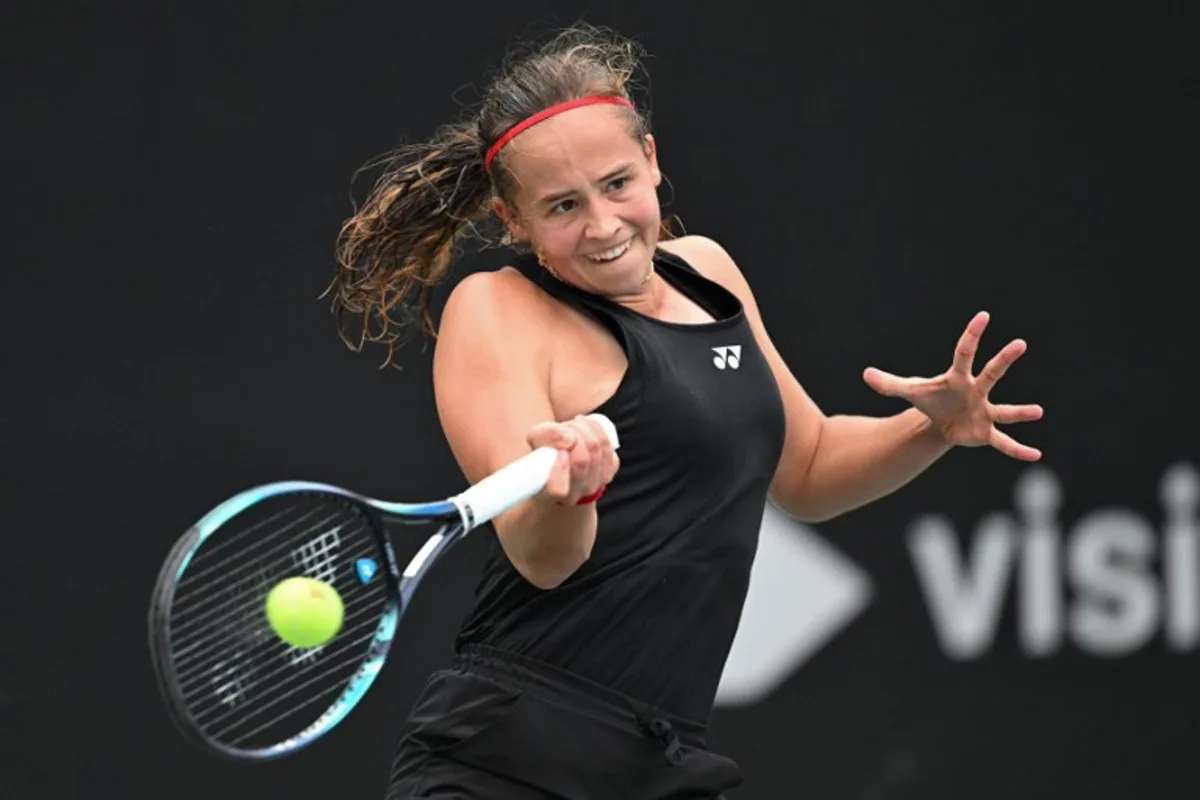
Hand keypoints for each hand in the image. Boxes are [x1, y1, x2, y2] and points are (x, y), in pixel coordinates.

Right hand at [526, 415, 619, 503]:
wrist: (564, 460)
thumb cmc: (546, 451)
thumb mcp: (535, 440)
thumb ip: (544, 435)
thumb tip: (568, 437)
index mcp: (550, 492)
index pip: (556, 489)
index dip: (560, 466)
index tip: (558, 450)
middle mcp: (573, 495)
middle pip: (581, 460)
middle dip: (573, 434)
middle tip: (565, 427)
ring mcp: (593, 486)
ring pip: (596, 449)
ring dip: (585, 428)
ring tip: (574, 423)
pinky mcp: (608, 473)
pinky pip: (607, 447)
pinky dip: (596, 429)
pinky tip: (586, 426)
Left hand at [862, 311, 1043, 460]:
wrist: (941, 422)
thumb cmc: (931, 400)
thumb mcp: (910, 391)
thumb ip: (889, 384)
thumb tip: (865, 374)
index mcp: (958, 377)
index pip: (964, 352)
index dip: (971, 335)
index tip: (983, 316)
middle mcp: (976, 390)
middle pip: (992, 372)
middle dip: (1004, 359)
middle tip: (1020, 343)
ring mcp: (984, 410)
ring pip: (1004, 410)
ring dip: (1020, 412)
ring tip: (1038, 411)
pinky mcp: (985, 432)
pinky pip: (1003, 441)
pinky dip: (1017, 449)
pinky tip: (1034, 455)